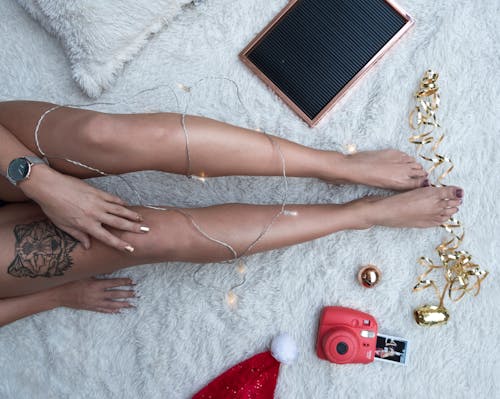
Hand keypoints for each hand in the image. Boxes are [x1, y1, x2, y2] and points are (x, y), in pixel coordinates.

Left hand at [21, 165, 147, 251]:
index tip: (130, 248)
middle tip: (146, 230)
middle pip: (119, 223)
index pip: (107, 237)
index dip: (120, 244)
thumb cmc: (53, 207)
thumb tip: (88, 246)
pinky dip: (121, 203)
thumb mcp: (63, 225)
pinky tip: (127, 206)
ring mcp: (97, 202)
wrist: (49, 187)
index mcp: (86, 225)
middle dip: (134, 228)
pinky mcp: (97, 192)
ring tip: (141, 219)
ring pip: (119, 210)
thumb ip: (78, 236)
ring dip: (132, 215)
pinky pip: (113, 199)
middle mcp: (95, 214)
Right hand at [51, 277, 136, 313]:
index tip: (132, 281)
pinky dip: (111, 311)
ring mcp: (93, 303)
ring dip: (122, 304)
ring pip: (111, 304)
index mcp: (95, 284)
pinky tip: (118, 311)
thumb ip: (96, 271)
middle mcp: (96, 295)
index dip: (124, 282)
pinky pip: (103, 310)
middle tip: (137, 294)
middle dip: (127, 294)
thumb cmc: (69, 281)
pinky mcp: (89, 307)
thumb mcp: (83, 274)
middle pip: (115, 294)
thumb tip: (108, 266)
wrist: (57, 295)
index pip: (113, 283)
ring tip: (132, 304)